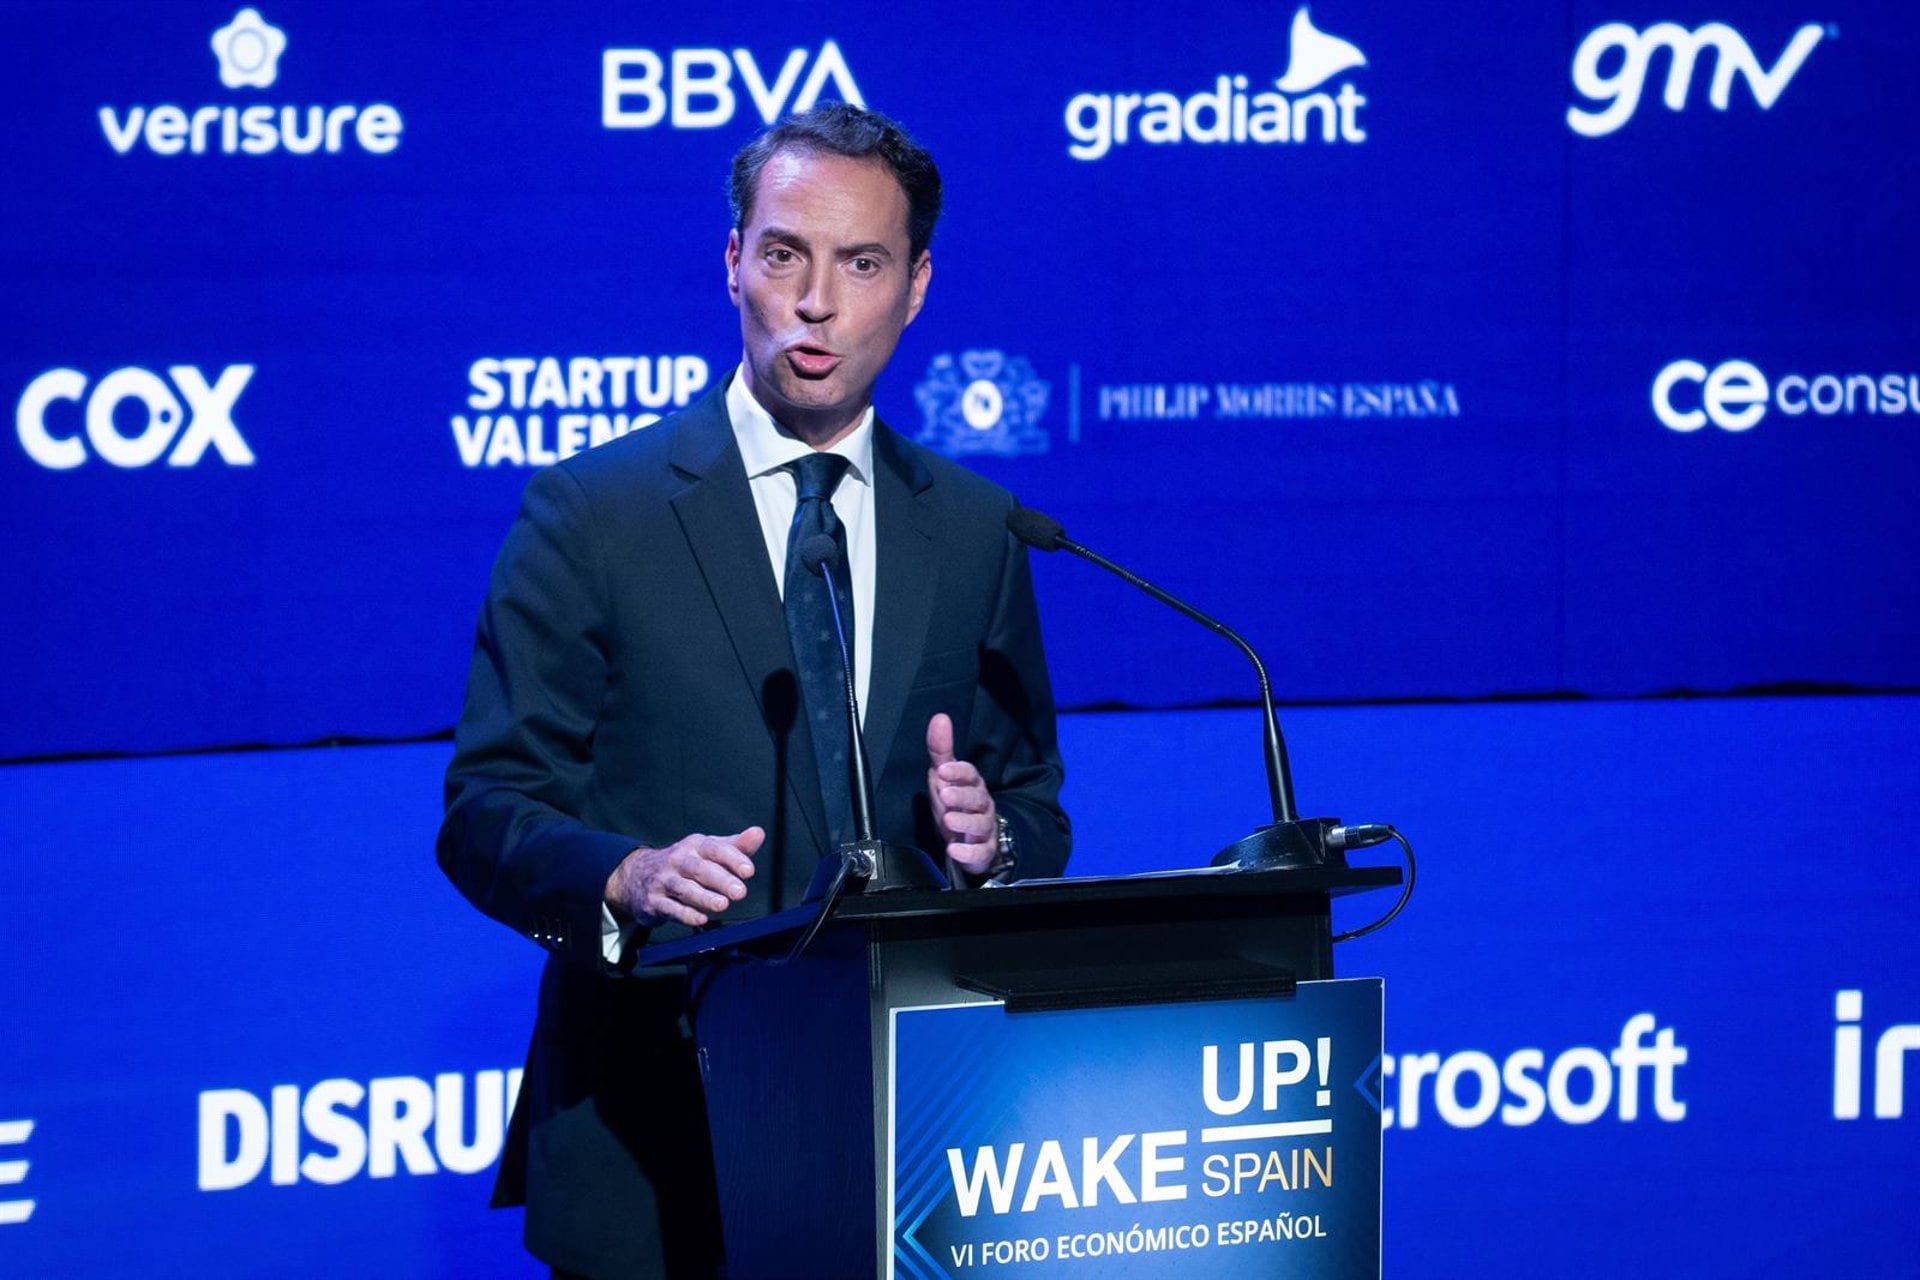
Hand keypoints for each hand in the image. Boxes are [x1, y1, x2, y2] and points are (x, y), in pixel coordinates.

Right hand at [604, 827, 762, 927]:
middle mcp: (678, 860)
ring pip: (684, 889)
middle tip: (740, 892)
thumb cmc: (686, 863)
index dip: (733, 859)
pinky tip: (701, 919)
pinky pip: (670, 908)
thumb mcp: (708, 851)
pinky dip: (685, 914)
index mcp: (695, 846)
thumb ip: (736, 846)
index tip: (749, 871)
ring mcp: (663, 880)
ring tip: (722, 905)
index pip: (715, 849)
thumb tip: (758, 833)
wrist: (638, 875)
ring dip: (704, 897)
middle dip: (721, 880)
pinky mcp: (653, 901)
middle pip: (700, 869)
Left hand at [926, 713, 996, 875]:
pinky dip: (969, 852)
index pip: (969, 774)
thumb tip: (940, 718)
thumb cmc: (956, 802)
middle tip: (944, 793)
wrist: (970, 838)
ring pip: (980, 823)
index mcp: (972, 784)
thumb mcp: (945, 776)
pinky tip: (955, 849)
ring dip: (965, 821)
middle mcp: (981, 804)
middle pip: (977, 797)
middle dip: (962, 795)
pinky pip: (980, 852)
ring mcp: (984, 828)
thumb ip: (940, 750)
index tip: (942, 770)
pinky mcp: (984, 850)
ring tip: (949, 820)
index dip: (958, 771)